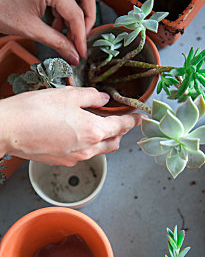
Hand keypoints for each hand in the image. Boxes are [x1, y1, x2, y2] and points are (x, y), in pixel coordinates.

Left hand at [0, 0, 95, 63]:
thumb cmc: (0, 10)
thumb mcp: (31, 30)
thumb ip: (57, 43)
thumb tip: (74, 56)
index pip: (76, 13)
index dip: (81, 36)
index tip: (81, 52)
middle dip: (88, 18)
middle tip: (81, 37)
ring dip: (76, 16)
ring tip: (65, 35)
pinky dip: (65, 13)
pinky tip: (56, 27)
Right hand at [0, 87, 141, 164]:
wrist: (9, 129)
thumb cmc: (36, 110)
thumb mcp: (68, 95)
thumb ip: (91, 96)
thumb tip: (103, 98)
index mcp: (94, 131)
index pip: (122, 126)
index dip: (133, 121)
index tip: (139, 117)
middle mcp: (88, 149)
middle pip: (114, 143)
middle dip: (121, 132)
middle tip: (119, 120)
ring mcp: (75, 158)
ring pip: (99, 150)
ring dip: (104, 139)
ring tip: (98, 125)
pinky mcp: (62, 162)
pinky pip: (83, 154)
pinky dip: (88, 144)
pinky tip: (78, 133)